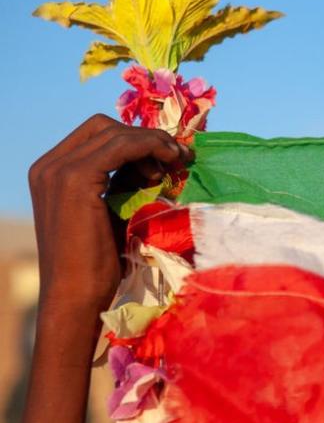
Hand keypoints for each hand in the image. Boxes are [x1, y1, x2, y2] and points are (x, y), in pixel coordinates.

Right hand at [28, 114, 191, 316]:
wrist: (77, 296)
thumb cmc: (98, 263)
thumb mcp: (112, 210)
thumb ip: (122, 182)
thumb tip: (154, 158)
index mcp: (51, 171)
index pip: (97, 134)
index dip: (135, 138)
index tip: (167, 156)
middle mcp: (48, 166)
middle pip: (104, 127)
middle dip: (145, 137)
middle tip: (176, 158)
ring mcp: (57, 170)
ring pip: (115, 133)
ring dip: (153, 142)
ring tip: (176, 165)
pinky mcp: (74, 179)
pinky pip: (121, 145)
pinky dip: (149, 146)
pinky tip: (168, 162)